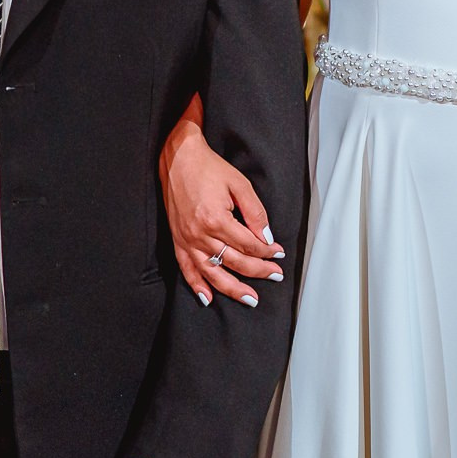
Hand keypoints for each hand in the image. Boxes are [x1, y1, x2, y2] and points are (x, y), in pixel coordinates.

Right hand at [158, 116, 283, 307]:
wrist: (178, 159)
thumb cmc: (209, 168)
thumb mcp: (240, 184)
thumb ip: (255, 213)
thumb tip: (267, 239)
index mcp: (217, 220)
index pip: (248, 245)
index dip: (267, 251)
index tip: (279, 254)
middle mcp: (200, 234)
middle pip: (234, 262)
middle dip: (258, 271)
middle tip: (276, 276)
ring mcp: (187, 240)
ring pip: (212, 272)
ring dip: (232, 289)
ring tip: (250, 299)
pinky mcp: (177, 240)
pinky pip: (187, 269)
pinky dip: (197, 286)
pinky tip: (208, 298)